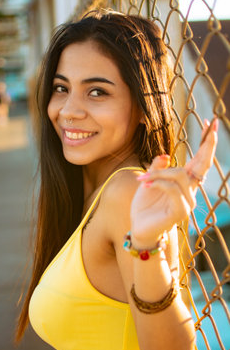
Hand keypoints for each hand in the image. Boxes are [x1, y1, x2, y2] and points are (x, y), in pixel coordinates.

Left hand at [130, 119, 217, 246]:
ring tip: (144, 179)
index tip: (208, 122)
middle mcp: (190, 191)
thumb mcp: (148, 181)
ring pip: (179, 175)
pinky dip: (158, 183)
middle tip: (210, 124)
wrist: (138, 227)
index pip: (199, 160)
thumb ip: (157, 168)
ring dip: (159, 174)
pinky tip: (146, 184)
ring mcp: (188, 202)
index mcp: (184, 182)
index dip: (205, 142)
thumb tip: (165, 154)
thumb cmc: (145, 206)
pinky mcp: (180, 211)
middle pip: (202, 164)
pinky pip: (172, 189)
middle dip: (207, 144)